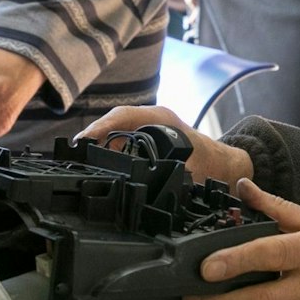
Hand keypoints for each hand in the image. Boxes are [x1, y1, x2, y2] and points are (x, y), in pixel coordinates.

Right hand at [77, 106, 253, 187]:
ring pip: (115, 128)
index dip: (102, 126)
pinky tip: (95, 158)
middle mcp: (152, 118)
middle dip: (93, 133)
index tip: (85, 139)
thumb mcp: (192, 168)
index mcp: (162, 118)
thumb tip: (145, 183)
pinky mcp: (145, 137)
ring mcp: (147, 126)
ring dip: (98, 140)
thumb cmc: (212, 164)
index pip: (125, 115)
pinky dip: (107, 145)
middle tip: (73, 150)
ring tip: (78, 154)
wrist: (225, 166)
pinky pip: (121, 137)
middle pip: (114, 119)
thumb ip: (170, 174)